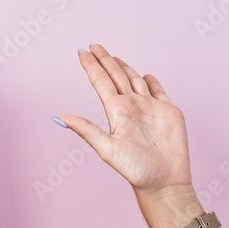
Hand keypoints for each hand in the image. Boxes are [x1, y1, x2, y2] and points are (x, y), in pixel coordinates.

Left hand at [55, 43, 193, 198]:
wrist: (164, 181)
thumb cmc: (136, 170)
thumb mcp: (107, 148)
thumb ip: (86, 130)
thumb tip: (60, 118)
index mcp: (116, 113)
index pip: (101, 83)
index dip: (92, 67)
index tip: (82, 53)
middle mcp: (131, 107)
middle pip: (116, 77)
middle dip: (105, 61)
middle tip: (94, 45)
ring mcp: (150, 108)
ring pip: (135, 81)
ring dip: (124, 67)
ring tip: (113, 57)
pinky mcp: (168, 111)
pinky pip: (158, 90)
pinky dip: (151, 81)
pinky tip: (144, 75)